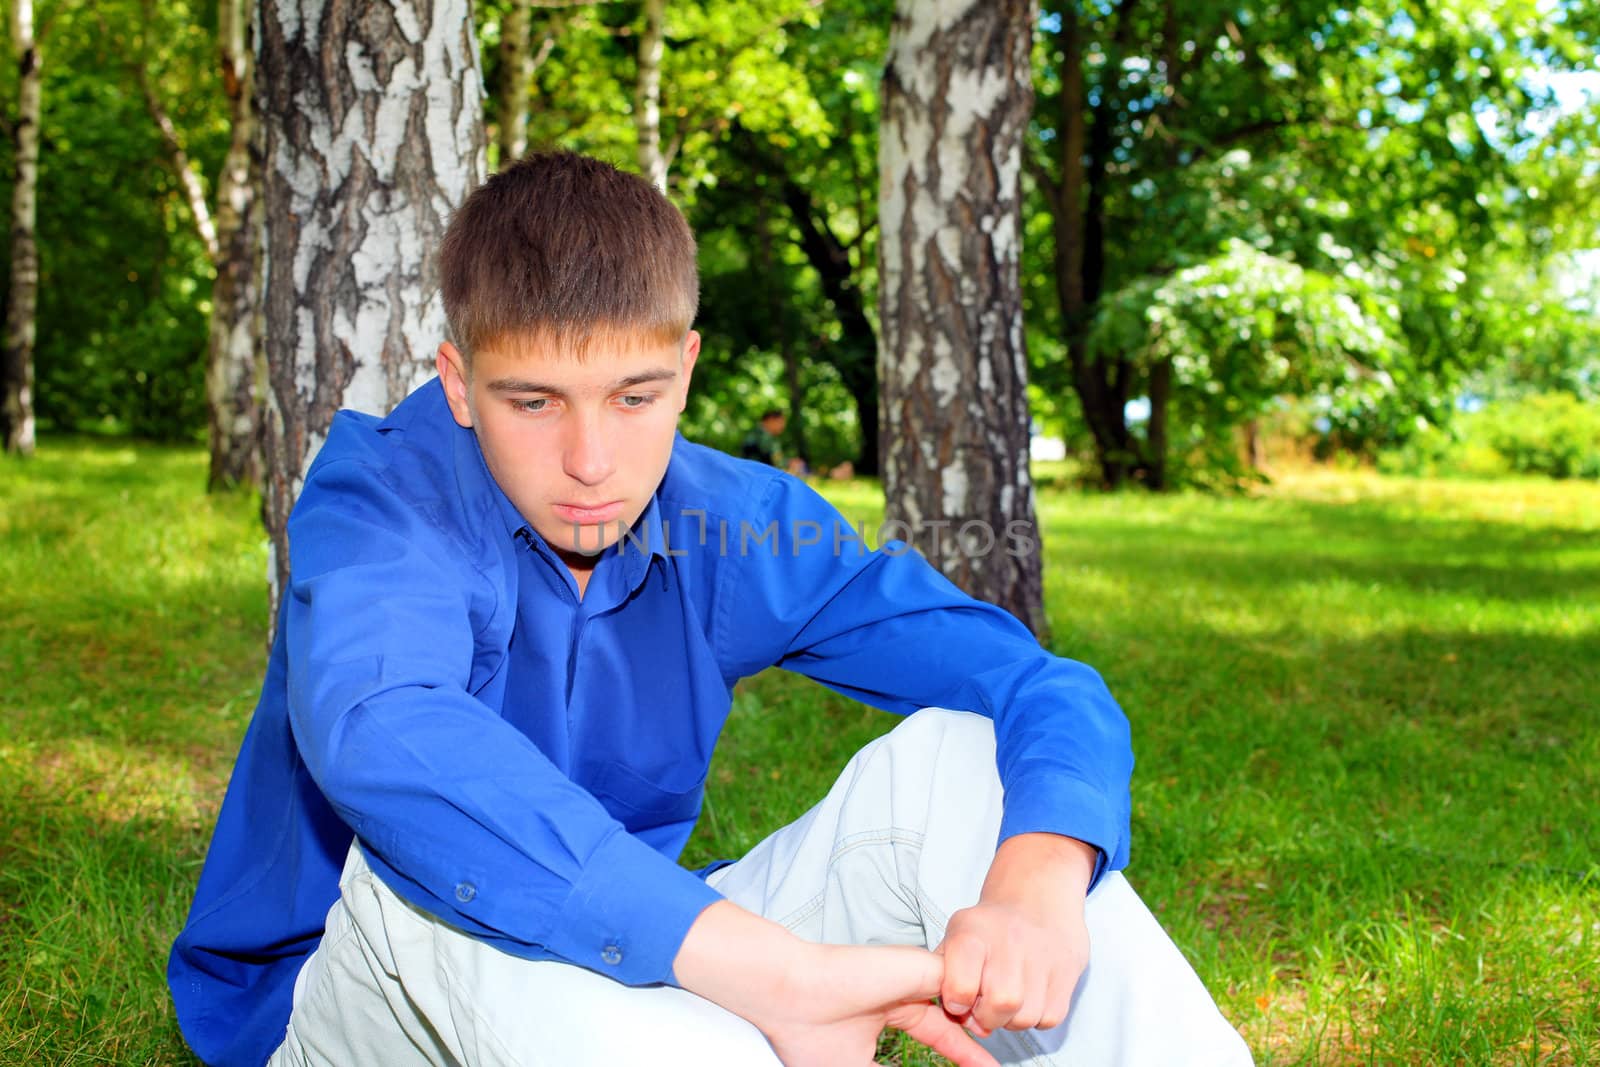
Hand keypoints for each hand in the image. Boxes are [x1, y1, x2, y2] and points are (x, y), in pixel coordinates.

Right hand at [675, 901, 998, 1066]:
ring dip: (990, 1019)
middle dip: (980, 1045)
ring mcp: (917, 977)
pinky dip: (987, 1001)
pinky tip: (1002, 1021)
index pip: (940, 1035)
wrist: (791, 992)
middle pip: (957, 1020)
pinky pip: (969, 984)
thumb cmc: (809, 1033)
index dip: (964, 1054)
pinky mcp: (925, 968)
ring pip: (968, 998)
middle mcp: (908, 991)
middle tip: (1000, 1066)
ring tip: (1007, 1047)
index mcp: (891, 1011)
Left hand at [935, 833, 1095, 1036]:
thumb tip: (958, 1015)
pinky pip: (1049, 1018)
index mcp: (973, 931)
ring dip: (1012, 1020)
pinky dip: (1036, 1017)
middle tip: (984, 1007)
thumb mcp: (956, 935)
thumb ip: (945, 974)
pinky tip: (1029, 996)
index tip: (959, 1000)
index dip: (956, 1004)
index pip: (960, 987)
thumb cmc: (989, 926)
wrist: (1036, 895)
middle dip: (987, 1018)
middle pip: (999, 1004)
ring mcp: (1043, 955)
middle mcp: (1010, 940)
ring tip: (1007, 999)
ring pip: (1026, 1017)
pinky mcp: (1068, 970)